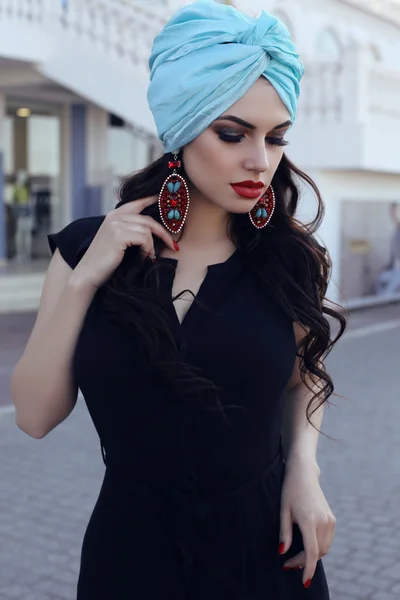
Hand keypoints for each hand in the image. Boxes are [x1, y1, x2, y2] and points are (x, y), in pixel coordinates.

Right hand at [71, 197, 177, 289]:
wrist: (88, 274)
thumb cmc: (105, 261)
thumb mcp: (117, 241)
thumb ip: (130, 230)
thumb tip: (153, 229)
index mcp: (113, 215)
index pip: (138, 202)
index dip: (153, 199)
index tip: (166, 198)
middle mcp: (114, 216)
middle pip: (148, 219)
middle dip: (163, 233)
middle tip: (173, 245)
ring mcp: (115, 224)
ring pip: (148, 230)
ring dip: (152, 247)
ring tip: (149, 258)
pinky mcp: (118, 234)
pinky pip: (144, 238)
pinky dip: (148, 250)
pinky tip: (144, 259)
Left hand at [278, 462, 335, 587]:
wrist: (304, 474)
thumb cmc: (290, 490)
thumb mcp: (283, 510)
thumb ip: (284, 532)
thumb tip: (283, 552)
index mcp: (309, 520)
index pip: (311, 552)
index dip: (308, 569)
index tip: (304, 582)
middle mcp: (323, 521)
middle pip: (317, 553)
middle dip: (304, 562)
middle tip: (288, 564)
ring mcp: (330, 520)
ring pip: (324, 548)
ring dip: (312, 556)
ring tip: (296, 558)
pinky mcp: (332, 519)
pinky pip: (327, 540)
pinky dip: (318, 547)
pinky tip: (306, 547)